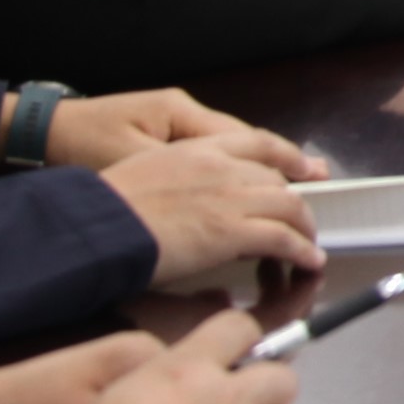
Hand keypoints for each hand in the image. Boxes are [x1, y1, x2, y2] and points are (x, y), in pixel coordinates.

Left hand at [45, 87, 325, 182]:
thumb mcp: (129, 165)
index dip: (279, 166)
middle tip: (320, 181)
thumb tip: (228, 200)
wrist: (37, 134)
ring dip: (266, 165)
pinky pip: (212, 151)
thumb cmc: (81, 148)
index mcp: (179, 117)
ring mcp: (173, 123)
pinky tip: (252, 182)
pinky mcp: (159, 137)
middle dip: (284, 163)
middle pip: (247, 139)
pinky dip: (238, 166)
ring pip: (233, 144)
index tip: (308, 184)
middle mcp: (184, 115)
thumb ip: (181, 180)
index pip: (244, 141)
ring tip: (304, 178)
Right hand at [97, 136, 331, 291]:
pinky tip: (308, 261)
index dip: (289, 157)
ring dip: (304, 228)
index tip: (306, 169)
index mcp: (196, 149)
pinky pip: (283, 238)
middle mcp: (220, 166)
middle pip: (277, 179)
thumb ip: (181, 178)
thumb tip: (196, 202)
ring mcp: (229, 197)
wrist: (95, 226)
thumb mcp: (144, 172)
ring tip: (308, 246)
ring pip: (289, 207)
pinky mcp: (232, 231)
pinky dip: (301, 251)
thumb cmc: (105, 208)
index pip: (258, 143)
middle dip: (294, 202)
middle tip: (300, 222)